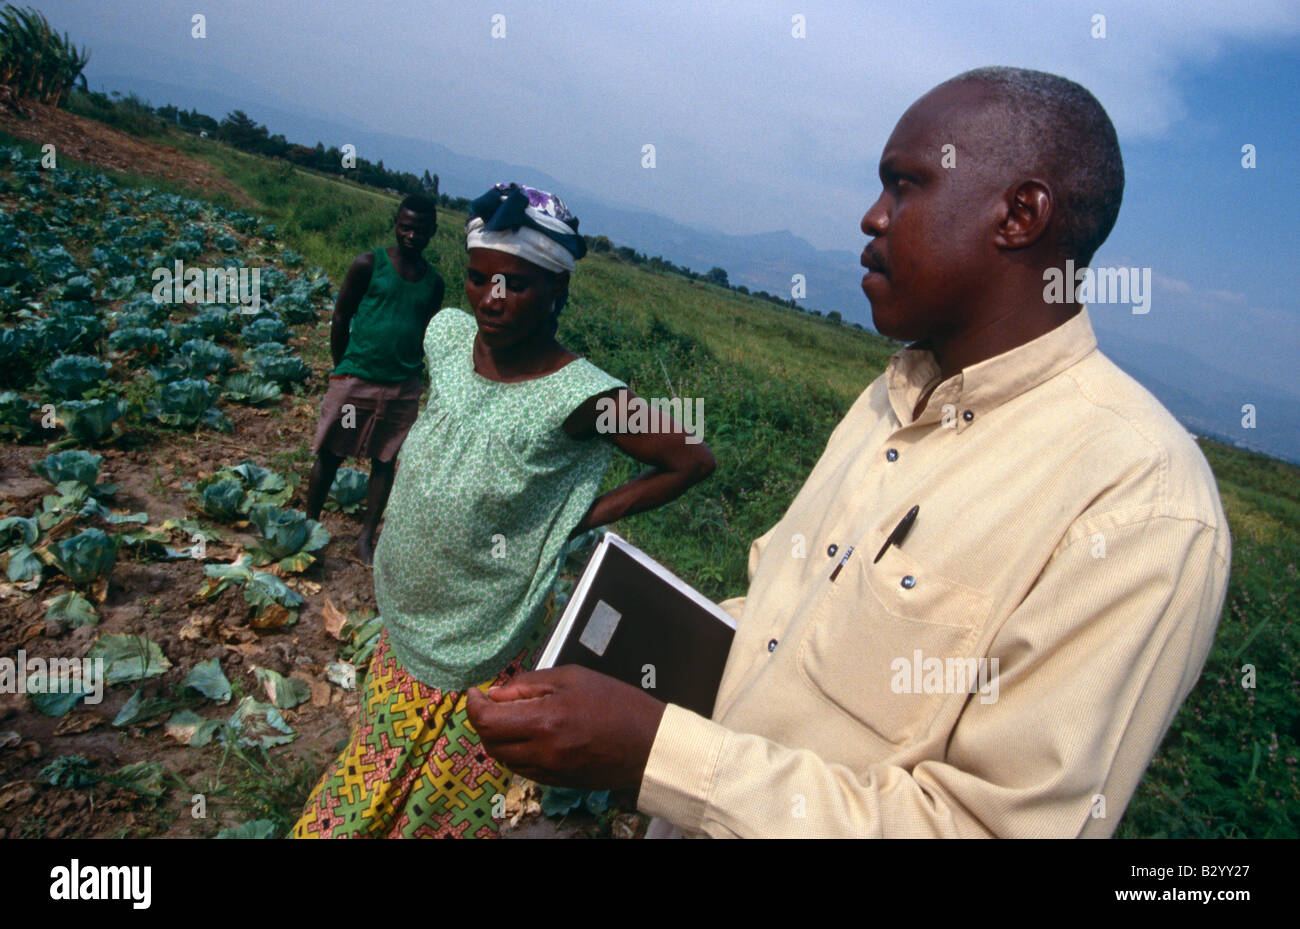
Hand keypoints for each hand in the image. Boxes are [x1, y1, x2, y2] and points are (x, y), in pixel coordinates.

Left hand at [467, 666, 667, 789]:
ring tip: (516, 717)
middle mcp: (542, 751)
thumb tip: (496, 693)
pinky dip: (518, 752)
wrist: (649, 743)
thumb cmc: (616, 704)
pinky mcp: (557, 782)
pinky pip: (523, 769)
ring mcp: (549, 771)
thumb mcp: (572, 677)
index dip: (473, 705)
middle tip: (494, 703)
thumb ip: (529, 684)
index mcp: (544, 721)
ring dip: (500, 738)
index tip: (475, 694)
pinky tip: (533, 735)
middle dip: (484, 721)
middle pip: (490, 742)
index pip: (487, 720)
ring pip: (504, 758)